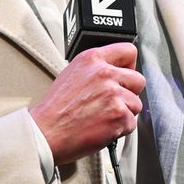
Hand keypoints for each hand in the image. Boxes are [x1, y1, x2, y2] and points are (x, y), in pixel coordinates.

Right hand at [30, 43, 144, 165]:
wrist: (45, 132)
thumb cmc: (54, 110)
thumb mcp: (71, 75)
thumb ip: (95, 70)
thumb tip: (114, 72)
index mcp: (92, 59)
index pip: (128, 51)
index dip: (129, 66)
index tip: (124, 76)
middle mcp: (104, 73)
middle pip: (138, 80)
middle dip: (129, 93)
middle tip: (112, 103)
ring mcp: (113, 94)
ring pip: (136, 104)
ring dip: (124, 113)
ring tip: (102, 118)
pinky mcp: (118, 115)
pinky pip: (131, 123)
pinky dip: (120, 130)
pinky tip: (102, 128)